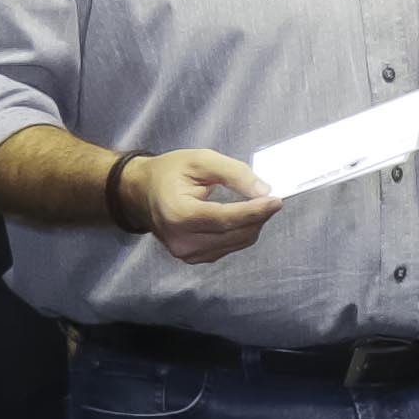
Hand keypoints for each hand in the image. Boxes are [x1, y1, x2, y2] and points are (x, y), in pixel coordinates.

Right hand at [126, 148, 280, 264]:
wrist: (141, 192)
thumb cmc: (170, 172)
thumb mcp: (200, 160)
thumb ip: (233, 173)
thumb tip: (264, 191)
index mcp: (177, 214)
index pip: (224, 219)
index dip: (254, 211)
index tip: (277, 201)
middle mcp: (180, 240)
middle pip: (234, 233)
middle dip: (258, 216)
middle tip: (271, 198)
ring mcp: (186, 254)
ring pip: (236, 243)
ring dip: (252, 224)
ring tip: (255, 204)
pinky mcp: (193, 258)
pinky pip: (229, 247)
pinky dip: (240, 232)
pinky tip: (239, 217)